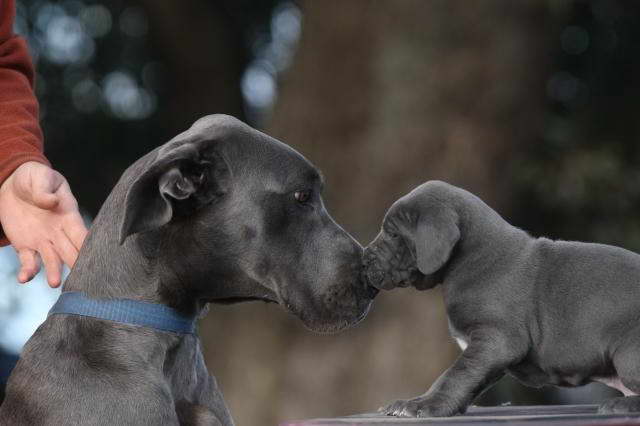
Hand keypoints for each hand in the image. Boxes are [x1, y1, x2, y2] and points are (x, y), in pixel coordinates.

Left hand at [0, 161, 86, 286]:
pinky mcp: (25, 246)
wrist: (12, 184)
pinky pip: (29, 261)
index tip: (96, 258)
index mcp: (68, 215)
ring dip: (54, 271)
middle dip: (77, 264)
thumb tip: (51, 202)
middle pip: (71, 251)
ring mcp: (43, 241)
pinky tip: (24, 278)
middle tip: (83, 279)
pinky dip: (28, 271)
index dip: (88, 246)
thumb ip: (45, 189)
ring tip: (54, 283)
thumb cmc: (34, 177)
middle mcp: (59, 232)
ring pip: (53, 260)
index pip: (81, 233)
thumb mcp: (41, 176)